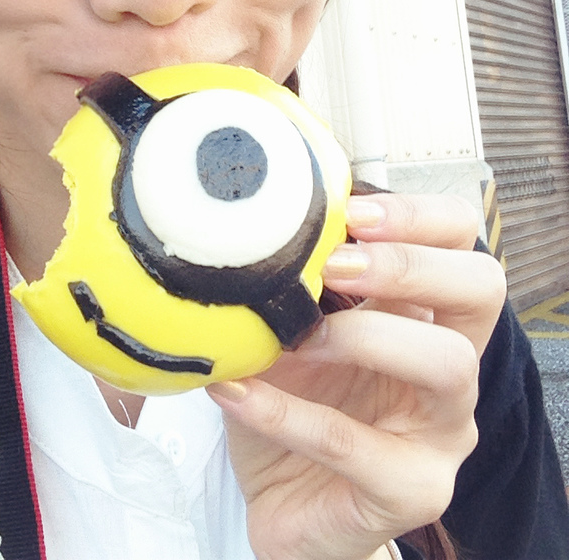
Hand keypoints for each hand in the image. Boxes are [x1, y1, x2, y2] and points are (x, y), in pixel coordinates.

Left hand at [206, 193, 506, 559]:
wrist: (283, 504)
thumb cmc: (295, 401)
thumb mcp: (292, 330)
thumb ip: (292, 284)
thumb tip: (246, 227)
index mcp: (425, 313)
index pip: (461, 240)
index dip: (419, 216)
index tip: (351, 211)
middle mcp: (451, 365)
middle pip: (481, 287)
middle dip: (408, 263)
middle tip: (334, 264)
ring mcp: (442, 431)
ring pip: (448, 364)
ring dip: (364, 336)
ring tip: (295, 334)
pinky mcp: (412, 490)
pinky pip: (354, 445)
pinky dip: (286, 413)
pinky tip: (234, 391)